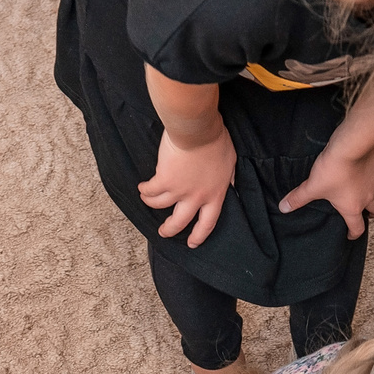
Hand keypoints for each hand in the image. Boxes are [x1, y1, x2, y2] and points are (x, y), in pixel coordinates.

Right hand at [140, 123, 237, 245]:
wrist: (197, 130)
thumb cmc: (215, 141)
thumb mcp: (230, 162)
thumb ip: (228, 178)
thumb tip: (231, 186)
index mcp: (214, 195)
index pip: (208, 222)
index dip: (199, 235)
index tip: (193, 243)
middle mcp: (196, 197)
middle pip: (180, 221)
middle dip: (170, 230)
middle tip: (163, 233)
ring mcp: (179, 190)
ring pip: (160, 206)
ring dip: (151, 204)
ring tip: (147, 200)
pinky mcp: (163, 180)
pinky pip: (150, 191)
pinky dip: (144, 190)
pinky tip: (142, 188)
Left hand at [280, 143, 373, 239]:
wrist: (350, 146)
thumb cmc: (333, 169)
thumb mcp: (313, 186)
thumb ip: (298, 198)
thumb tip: (283, 207)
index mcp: (352, 207)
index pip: (357, 227)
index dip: (353, 234)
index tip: (350, 234)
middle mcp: (368, 196)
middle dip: (372, 213)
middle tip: (365, 212)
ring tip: (367, 187)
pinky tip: (370, 166)